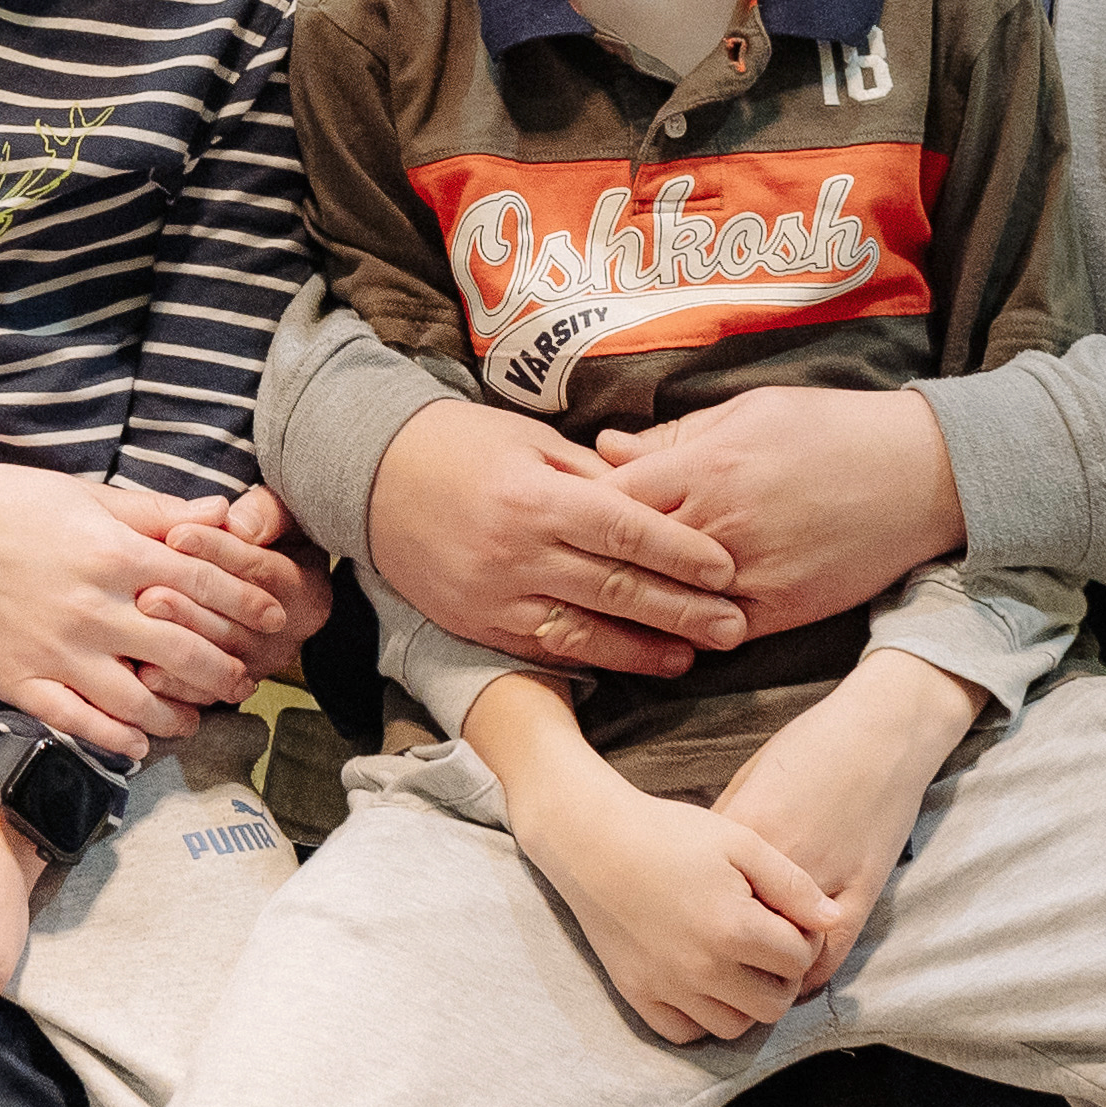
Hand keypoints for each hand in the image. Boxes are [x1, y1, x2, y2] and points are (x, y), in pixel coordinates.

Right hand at [0, 467, 267, 752]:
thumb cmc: (2, 505)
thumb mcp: (84, 496)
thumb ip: (154, 512)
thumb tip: (220, 512)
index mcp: (114, 555)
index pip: (204, 584)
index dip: (247, 604)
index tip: (272, 618)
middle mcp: (93, 609)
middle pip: (184, 650)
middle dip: (226, 669)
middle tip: (248, 680)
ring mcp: (57, 652)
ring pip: (139, 700)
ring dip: (179, 714)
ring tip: (197, 719)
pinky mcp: (21, 682)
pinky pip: (80, 723)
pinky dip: (117, 739)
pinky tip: (139, 743)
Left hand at [109, 483, 336, 692]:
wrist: (251, 573)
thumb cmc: (264, 532)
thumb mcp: (276, 512)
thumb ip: (263, 513)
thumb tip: (238, 524)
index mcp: (308, 592)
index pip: (262, 571)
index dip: (217, 551)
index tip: (176, 535)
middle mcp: (289, 634)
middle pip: (239, 620)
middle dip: (191, 602)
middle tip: (148, 589)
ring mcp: (261, 663)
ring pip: (220, 654)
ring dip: (179, 635)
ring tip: (141, 614)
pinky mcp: (233, 684)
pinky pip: (203, 691)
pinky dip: (174, 683)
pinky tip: (143, 669)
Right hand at [371, 400, 748, 682]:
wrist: (371, 476)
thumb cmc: (461, 446)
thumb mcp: (532, 443)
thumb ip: (594, 478)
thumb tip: (657, 505)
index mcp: (536, 499)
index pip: (625, 531)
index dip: (681, 554)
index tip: (726, 570)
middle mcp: (517, 554)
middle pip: (615, 589)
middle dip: (681, 612)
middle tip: (734, 627)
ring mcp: (494, 596)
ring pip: (582, 634)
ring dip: (643, 650)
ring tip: (690, 657)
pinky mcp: (475, 625)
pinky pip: (542, 649)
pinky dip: (590, 658)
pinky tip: (627, 663)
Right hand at [518, 766, 845, 1045]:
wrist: (593, 841)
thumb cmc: (670, 833)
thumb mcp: (740, 841)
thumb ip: (792, 884)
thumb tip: (832, 921)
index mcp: (734, 928)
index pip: (799, 961)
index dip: (803, 940)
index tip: (786, 920)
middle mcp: (703, 968)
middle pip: (773, 1005)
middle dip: (781, 978)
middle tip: (767, 947)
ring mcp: (667, 987)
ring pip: (733, 1027)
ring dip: (746, 1003)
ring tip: (737, 966)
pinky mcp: (637, 994)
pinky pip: (684, 1033)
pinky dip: (701, 1018)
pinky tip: (702, 984)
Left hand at [593, 386, 964, 644]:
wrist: (922, 475)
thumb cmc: (834, 430)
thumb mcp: (750, 410)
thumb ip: (674, 436)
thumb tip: (606, 448)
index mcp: (708, 466)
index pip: (612, 499)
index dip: (583, 509)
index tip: (569, 513)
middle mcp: (722, 524)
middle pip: (627, 556)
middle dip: (593, 560)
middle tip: (563, 567)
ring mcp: (752, 574)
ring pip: (663, 604)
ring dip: (630, 604)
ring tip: (594, 605)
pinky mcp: (782, 610)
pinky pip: (712, 633)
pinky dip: (684, 631)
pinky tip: (662, 626)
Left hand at [703, 651, 984, 992]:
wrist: (883, 731)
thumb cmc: (813, 746)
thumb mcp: (751, 778)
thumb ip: (726, 830)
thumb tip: (701, 872)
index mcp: (745, 834)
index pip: (703, 894)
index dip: (689, 914)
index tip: (680, 924)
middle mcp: (781, 868)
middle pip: (738, 931)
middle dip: (720, 949)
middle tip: (707, 961)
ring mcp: (825, 885)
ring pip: (784, 954)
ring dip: (766, 970)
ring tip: (748, 976)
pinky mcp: (864, 896)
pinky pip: (831, 955)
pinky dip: (809, 972)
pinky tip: (793, 976)